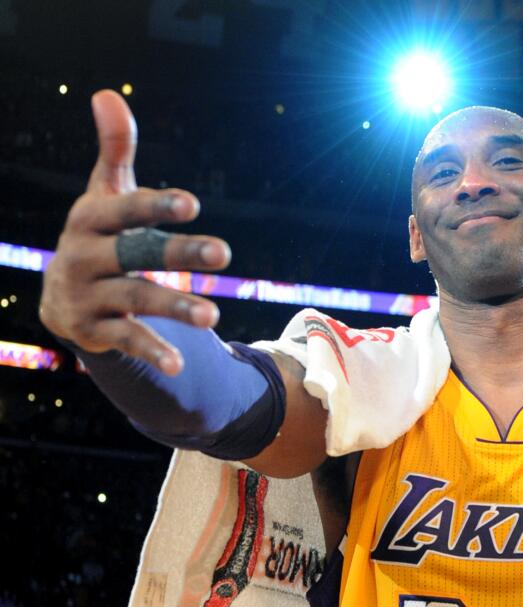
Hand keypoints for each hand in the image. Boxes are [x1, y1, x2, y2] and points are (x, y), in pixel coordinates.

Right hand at [38, 89, 230, 374]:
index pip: (125, 210)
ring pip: (136, 298)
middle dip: (179, 252)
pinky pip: (128, 339)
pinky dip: (154, 351)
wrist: (63, 297)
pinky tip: (181, 363)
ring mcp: (88, 295)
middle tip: (225, 252)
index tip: (193, 203)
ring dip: (175, 305)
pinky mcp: (94, 330)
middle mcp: (83, 256)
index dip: (157, 206)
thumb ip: (114, 150)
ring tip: (213, 315)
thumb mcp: (104, 194)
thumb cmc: (99, 235)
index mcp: (89, 219)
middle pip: (137, 253)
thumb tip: (106, 93)